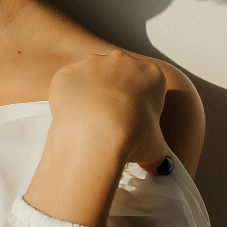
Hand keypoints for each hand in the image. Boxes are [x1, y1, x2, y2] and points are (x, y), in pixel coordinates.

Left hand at [47, 48, 168, 172]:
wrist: (95, 134)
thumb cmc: (132, 137)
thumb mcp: (156, 148)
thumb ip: (158, 152)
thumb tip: (159, 166)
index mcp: (151, 73)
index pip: (149, 86)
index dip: (143, 106)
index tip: (136, 123)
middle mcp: (121, 60)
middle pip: (120, 75)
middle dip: (117, 94)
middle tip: (113, 122)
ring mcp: (91, 63)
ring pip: (92, 77)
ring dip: (92, 94)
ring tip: (91, 122)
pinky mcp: (67, 72)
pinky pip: (69, 84)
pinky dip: (70, 98)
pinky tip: (74, 117)